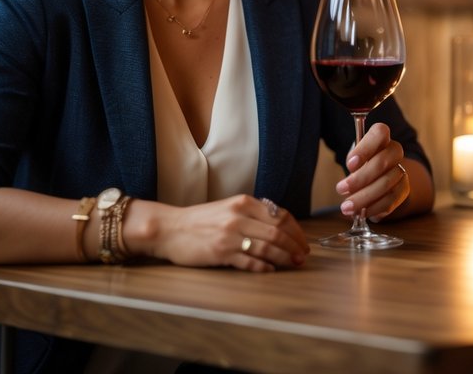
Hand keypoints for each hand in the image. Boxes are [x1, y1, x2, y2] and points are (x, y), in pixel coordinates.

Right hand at [140, 195, 308, 271]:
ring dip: (283, 258)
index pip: (280, 215)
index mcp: (244, 203)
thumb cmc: (200, 220)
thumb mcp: (229, 207)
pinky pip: (250, 262)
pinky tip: (270, 270)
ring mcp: (230, 235)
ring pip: (267, 247)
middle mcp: (239, 216)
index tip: (302, 242)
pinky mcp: (221, 253)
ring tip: (292, 264)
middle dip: (294, 246)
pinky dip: (263, 267)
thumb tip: (280, 227)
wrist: (170, 228)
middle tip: (302, 257)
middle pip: (278, 232)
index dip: (296, 231)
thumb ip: (252, 214)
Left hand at [334, 122, 409, 220]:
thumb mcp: (355, 158)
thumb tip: (351, 176)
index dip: (365, 148)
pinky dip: (374, 208)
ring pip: (386, 184)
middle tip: (341, 189)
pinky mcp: (404, 190)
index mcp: (381, 138)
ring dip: (364, 198)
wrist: (382, 177)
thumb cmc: (364, 164)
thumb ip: (353, 163)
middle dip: (359, 179)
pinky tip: (362, 212)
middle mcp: (395, 152)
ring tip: (347, 207)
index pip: (380, 133)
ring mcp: (401, 171)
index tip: (350, 164)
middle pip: (381, 162)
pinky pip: (390, 200)